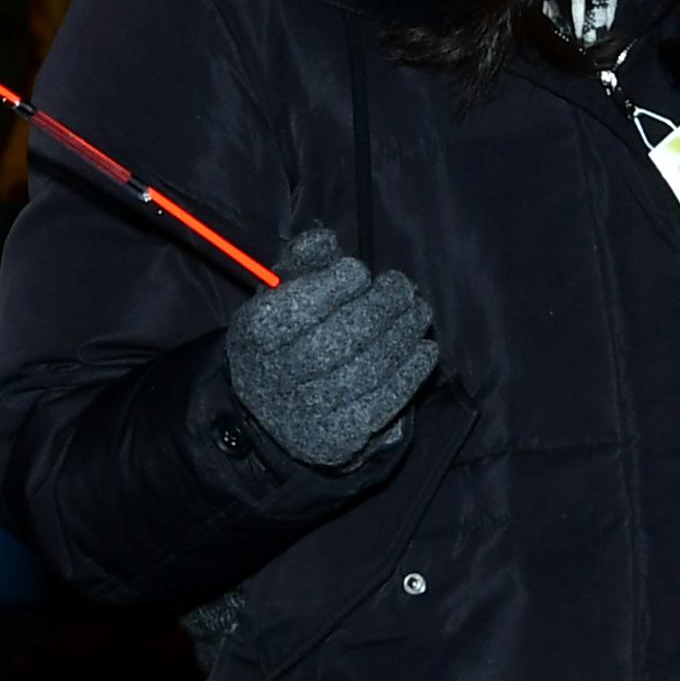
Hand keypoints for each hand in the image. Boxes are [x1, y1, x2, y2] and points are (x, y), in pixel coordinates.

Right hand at [219, 227, 435, 469]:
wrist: (276, 408)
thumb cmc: (288, 332)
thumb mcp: (283, 290)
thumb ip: (303, 259)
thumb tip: (326, 240)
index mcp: (255, 335)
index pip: (296, 308)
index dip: (334, 286)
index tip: (359, 271)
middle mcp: (275, 378)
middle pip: (336, 339)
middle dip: (379, 308)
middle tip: (403, 287)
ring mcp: (306, 414)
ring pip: (366, 371)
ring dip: (402, 336)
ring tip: (419, 311)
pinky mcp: (337, 440)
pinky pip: (383, 403)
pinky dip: (410, 373)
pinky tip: (424, 349)